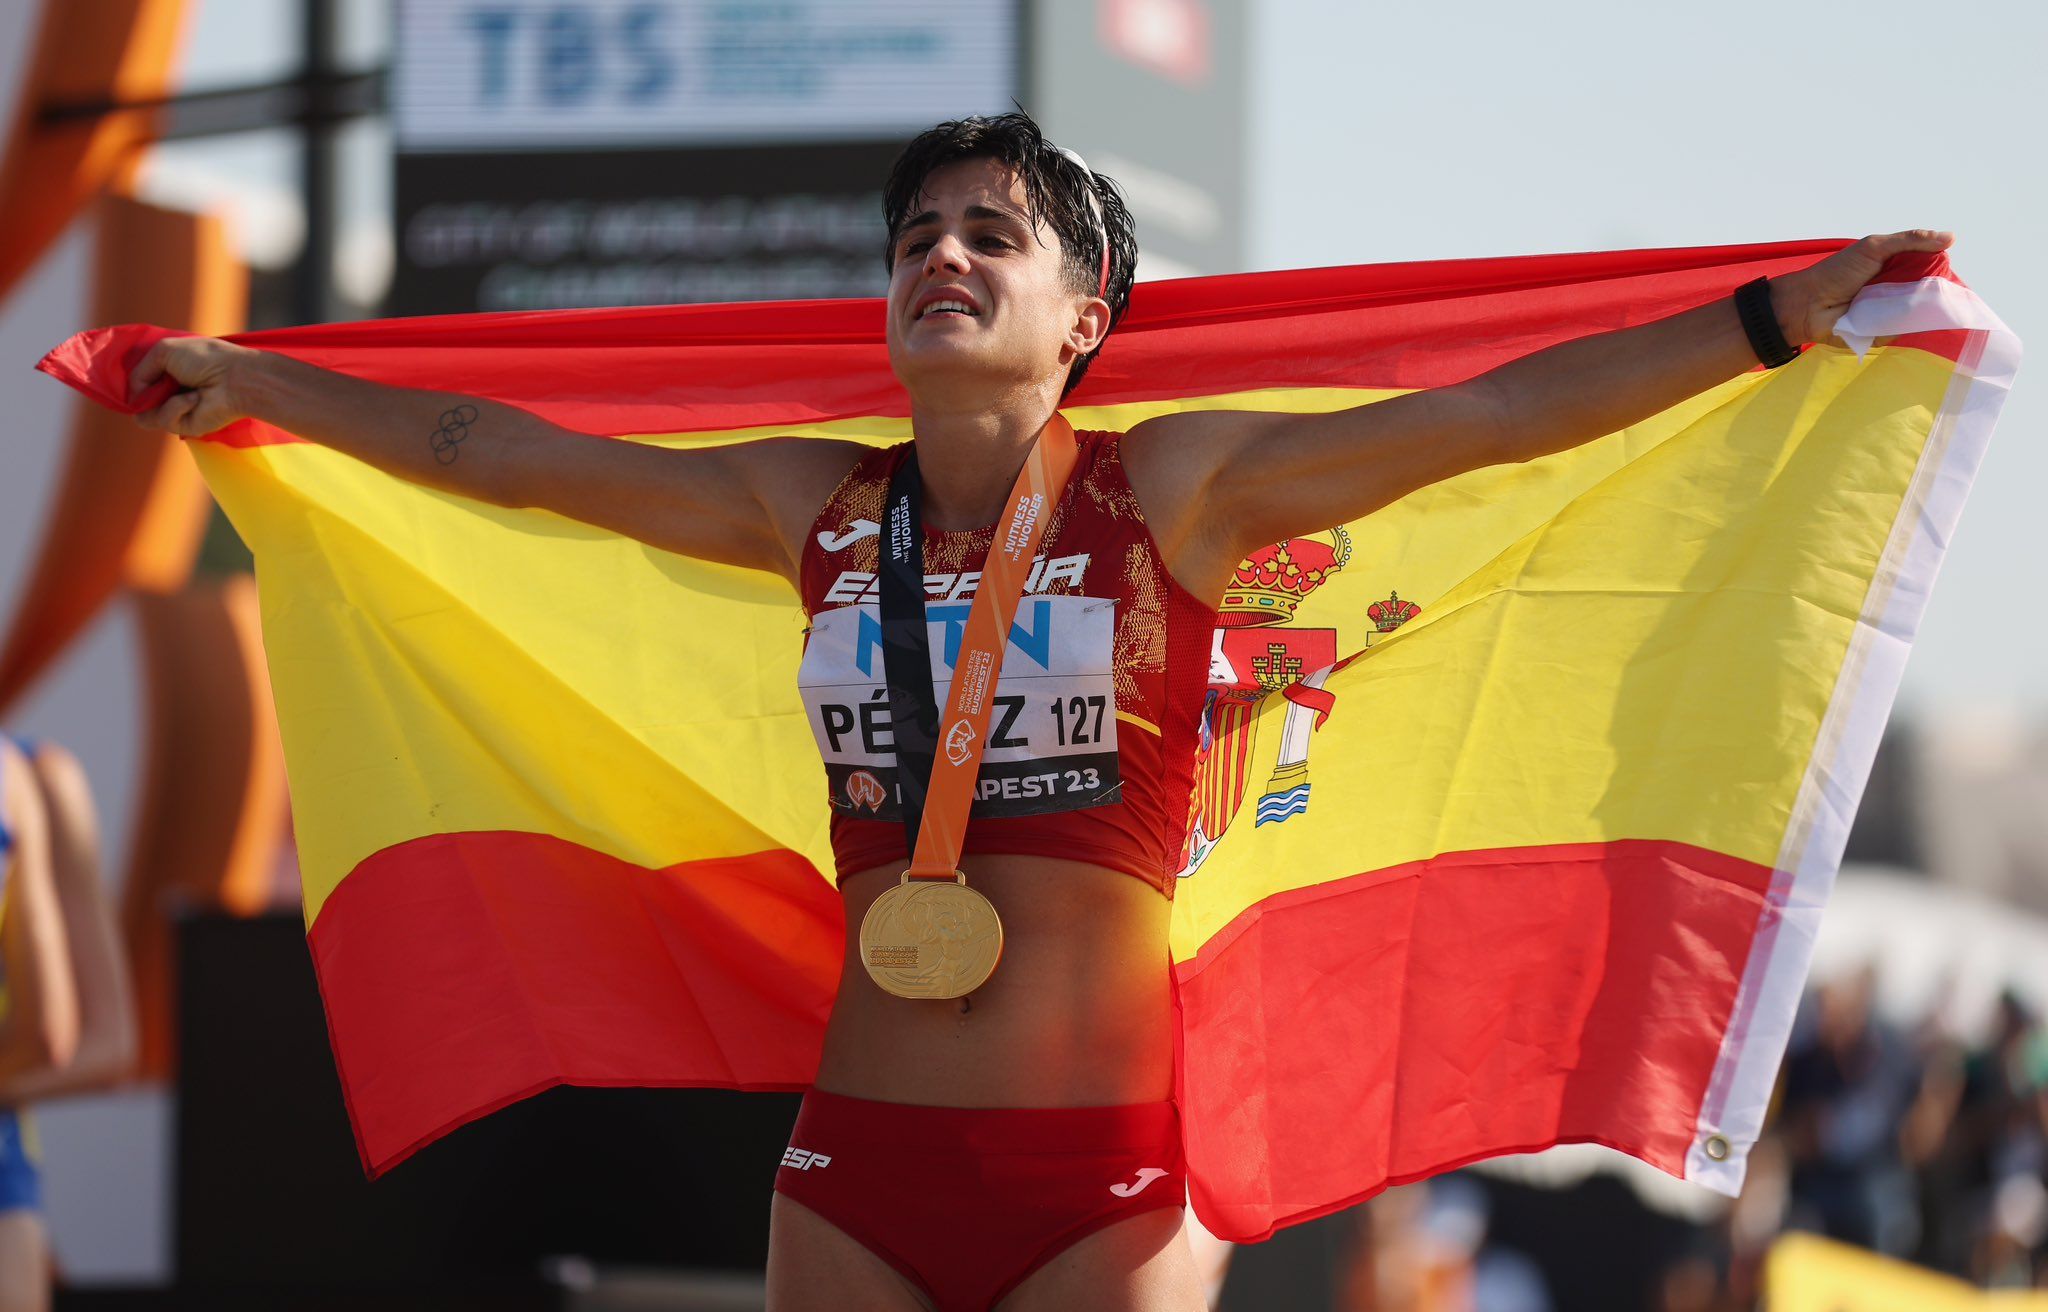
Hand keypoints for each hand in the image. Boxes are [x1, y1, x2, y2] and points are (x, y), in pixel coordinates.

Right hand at [129, 336, 258, 435]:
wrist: (236, 379)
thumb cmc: (206, 359)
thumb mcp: (164, 351)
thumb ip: (139, 371)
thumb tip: (132, 394)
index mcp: (168, 373)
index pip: (138, 384)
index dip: (132, 383)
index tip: (134, 377)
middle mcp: (170, 393)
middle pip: (137, 403)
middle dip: (143, 392)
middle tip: (163, 382)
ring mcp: (177, 411)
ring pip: (144, 416)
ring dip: (161, 400)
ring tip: (186, 390)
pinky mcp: (185, 426)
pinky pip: (162, 420)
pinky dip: (175, 407)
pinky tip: (195, 399)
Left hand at [1770, 229, 1953, 344]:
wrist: (1807, 306)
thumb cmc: (1837, 273)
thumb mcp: (1874, 247)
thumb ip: (1909, 240)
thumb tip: (1950, 237)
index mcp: (1898, 267)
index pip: (1931, 269)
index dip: (1942, 271)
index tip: (1951, 274)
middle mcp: (1898, 289)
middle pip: (1930, 292)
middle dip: (1940, 293)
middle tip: (1947, 294)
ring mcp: (1893, 312)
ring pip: (1923, 312)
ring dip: (1928, 311)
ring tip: (1935, 309)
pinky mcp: (1885, 332)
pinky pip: (1907, 331)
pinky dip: (1913, 328)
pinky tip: (1921, 325)